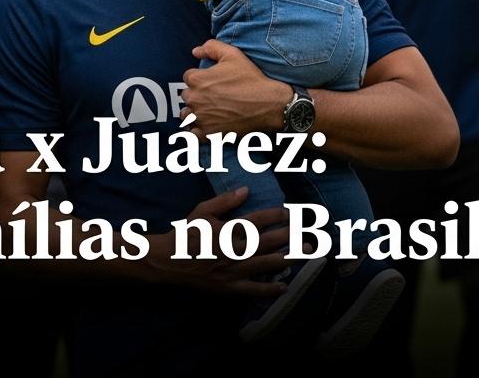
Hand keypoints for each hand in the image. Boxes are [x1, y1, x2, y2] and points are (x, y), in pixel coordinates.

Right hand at [136, 187, 292, 296]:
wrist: (167, 261)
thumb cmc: (185, 234)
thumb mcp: (201, 211)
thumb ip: (224, 201)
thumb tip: (246, 190)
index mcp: (226, 230)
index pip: (257, 220)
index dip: (275, 215)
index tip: (288, 212)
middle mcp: (233, 250)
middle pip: (268, 242)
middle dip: (291, 237)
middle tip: (310, 236)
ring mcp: (232, 270)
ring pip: (266, 264)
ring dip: (289, 258)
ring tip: (307, 254)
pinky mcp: (229, 286)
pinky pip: (253, 289)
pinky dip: (269, 289)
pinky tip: (284, 286)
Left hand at [182, 40, 290, 136]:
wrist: (268, 104)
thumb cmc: (251, 79)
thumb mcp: (233, 55)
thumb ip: (211, 47)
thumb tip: (196, 51)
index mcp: (197, 80)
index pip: (188, 77)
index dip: (200, 78)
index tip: (211, 81)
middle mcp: (195, 99)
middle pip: (187, 96)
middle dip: (197, 94)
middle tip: (213, 95)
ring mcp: (201, 117)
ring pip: (187, 115)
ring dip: (194, 112)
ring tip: (208, 110)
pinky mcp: (209, 133)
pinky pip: (193, 134)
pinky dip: (197, 130)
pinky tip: (206, 125)